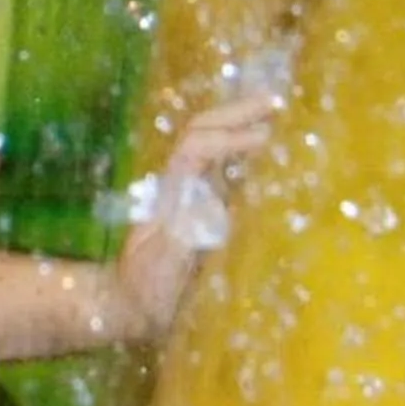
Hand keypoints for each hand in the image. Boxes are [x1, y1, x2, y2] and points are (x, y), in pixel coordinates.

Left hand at [113, 86, 281, 337]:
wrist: (128, 304)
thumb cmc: (146, 290)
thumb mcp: (163, 266)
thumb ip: (182, 236)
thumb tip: (212, 205)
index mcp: (170, 191)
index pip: (197, 147)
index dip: (231, 137)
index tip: (268, 136)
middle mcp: (178, 183)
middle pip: (201, 131)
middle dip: (235, 112)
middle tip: (277, 101)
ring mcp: (187, 192)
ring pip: (209, 142)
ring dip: (238, 123)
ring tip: (275, 112)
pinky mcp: (198, 207)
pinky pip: (220, 166)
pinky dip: (242, 149)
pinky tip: (266, 150)